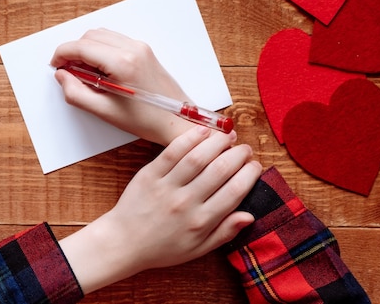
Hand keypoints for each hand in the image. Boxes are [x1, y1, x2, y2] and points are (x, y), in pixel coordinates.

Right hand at [50, 28, 196, 144]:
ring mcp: (140, 47)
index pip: (81, 46)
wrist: (178, 119)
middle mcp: (132, 49)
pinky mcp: (144, 50)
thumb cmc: (146, 120)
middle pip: (90, 36)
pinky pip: (115, 40)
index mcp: (122, 63)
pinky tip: (100, 69)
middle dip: (73, 51)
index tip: (55, 66)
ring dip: (87, 48)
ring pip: (102, 35)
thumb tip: (62, 76)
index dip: (61, 55)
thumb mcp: (105, 111)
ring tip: (84, 73)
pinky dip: (101, 49)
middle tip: (69, 72)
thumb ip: (76, 93)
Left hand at [59, 126, 261, 293]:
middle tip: (245, 148)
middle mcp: (185, 202)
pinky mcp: (149, 174)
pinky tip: (203, 131)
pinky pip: (172, 152)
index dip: (249, 174)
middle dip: (238, 155)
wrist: (124, 242)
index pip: (234, 192)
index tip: (255, 166)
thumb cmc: (162, 247)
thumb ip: (225, 232)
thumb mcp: (198, 249)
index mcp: (200, 222)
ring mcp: (166, 187)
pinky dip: (189, 139)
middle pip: (220, 170)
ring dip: (217, 142)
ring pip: (198, 157)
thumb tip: (249, 216)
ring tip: (228, 136)